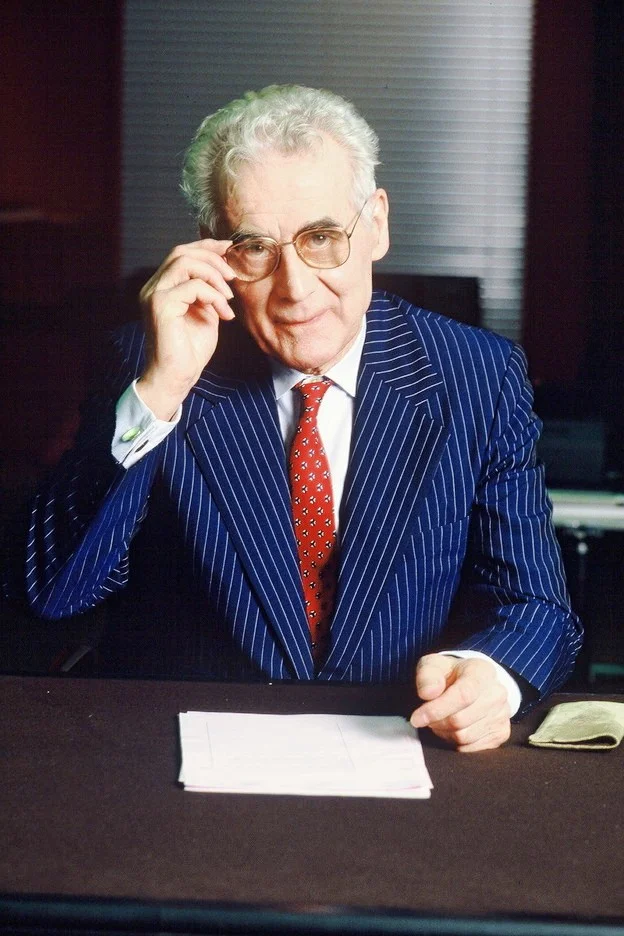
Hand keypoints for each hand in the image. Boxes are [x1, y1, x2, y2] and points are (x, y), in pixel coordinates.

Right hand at [137, 238, 236, 418]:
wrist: (177, 378)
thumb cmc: (190, 351)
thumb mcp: (206, 314)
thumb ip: (209, 293)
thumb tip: (224, 274)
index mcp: (162, 287)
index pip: (181, 254)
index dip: (206, 247)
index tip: (230, 250)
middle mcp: (153, 287)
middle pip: (181, 252)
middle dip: (212, 257)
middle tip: (233, 275)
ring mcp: (154, 295)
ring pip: (184, 262)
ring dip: (213, 275)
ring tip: (228, 296)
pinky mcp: (160, 306)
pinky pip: (192, 286)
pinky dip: (213, 295)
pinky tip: (224, 313)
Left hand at [410, 654, 510, 751]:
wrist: (471, 682)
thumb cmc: (449, 674)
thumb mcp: (433, 666)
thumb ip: (427, 676)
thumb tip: (427, 694)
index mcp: (481, 672)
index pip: (463, 695)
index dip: (437, 710)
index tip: (416, 718)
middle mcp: (497, 693)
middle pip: (460, 720)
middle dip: (436, 722)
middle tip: (426, 717)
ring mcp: (502, 715)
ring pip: (465, 737)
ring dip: (444, 733)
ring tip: (439, 721)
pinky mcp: (501, 733)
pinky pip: (472, 749)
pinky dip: (456, 743)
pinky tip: (452, 729)